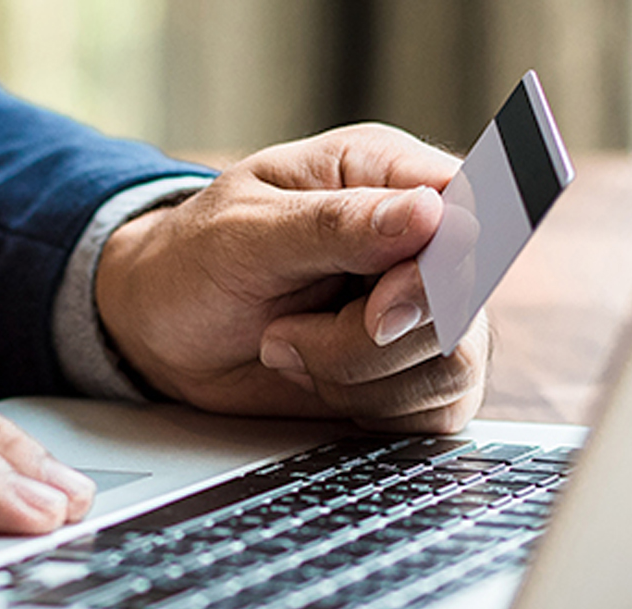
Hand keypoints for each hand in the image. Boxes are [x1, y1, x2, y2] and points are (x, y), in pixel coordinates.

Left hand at [97, 123, 488, 432]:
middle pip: (463, 302)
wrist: (164, 328)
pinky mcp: (412, 373)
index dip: (441, 268)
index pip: (467, 209)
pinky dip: (370, 409)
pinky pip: (436, 411)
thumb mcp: (244, 231)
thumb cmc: (195, 260)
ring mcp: (422, 312)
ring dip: (358, 375)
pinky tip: (312, 379)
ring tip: (286, 347)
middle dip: (372, 339)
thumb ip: (335, 224)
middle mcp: (417, 241)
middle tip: (286, 333)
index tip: (377, 306)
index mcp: (383, 174)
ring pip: (454, 366)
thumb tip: (429, 214)